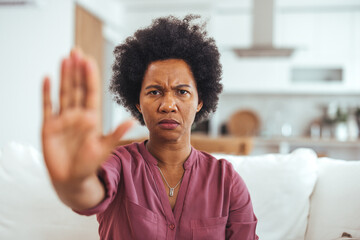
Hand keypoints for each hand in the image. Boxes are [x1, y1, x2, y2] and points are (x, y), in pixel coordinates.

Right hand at [42, 49, 132, 184]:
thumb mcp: (104, 148)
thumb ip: (116, 133)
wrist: (72, 179)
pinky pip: (47, 106)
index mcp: (91, 118)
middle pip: (77, 88)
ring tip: (65, 59)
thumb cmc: (89, 164)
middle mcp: (77, 115)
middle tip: (76, 51)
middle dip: (77, 70)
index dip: (90, 77)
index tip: (89, 61)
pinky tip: (47, 78)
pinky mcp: (49, 127)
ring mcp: (63, 119)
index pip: (91, 93)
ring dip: (64, 76)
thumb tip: (132, 121)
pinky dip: (46, 93)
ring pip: (63, 93)